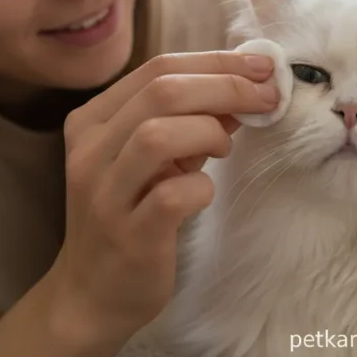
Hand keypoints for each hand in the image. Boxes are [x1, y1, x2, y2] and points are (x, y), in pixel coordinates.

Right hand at [51, 51, 279, 345]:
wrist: (92, 294)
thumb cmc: (131, 214)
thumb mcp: (154, 160)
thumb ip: (189, 122)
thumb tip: (245, 90)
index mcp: (93, 121)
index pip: (157, 68)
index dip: (216, 62)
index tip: (261, 67)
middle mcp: (90, 151)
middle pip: (162, 91)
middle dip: (226, 87)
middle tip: (266, 100)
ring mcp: (104, 194)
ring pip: (158, 134)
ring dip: (209, 132)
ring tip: (225, 148)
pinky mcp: (128, 235)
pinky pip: (173, 195)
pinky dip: (202, 187)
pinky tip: (204, 194)